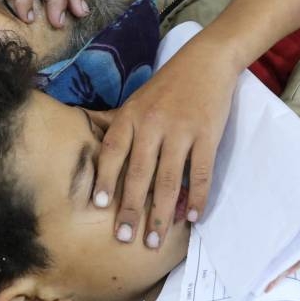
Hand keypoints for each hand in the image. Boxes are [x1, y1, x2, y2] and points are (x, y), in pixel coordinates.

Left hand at [86, 36, 239, 247]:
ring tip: (154, 240)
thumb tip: (91, 147)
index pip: (113, 151)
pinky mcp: (208, 134)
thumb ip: (118, 126)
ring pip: (168, 178)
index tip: (99, 205)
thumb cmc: (166, 86)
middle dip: (130, 208)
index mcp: (131, 116)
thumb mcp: (135, 101)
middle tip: (124, 238)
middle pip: (138, 172)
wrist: (205, 60)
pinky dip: (196, 197)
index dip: (105, 178)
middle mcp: (152, 124)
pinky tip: (191, 217)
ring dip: (160, 212)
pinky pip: (200, 172)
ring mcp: (181, 130)